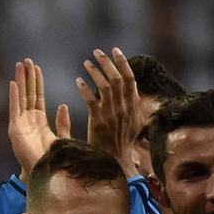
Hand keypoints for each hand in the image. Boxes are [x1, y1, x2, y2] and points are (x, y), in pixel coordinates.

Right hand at [9, 58, 71, 179]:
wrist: (47, 176)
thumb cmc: (55, 162)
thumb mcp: (63, 139)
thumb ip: (63, 123)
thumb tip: (64, 106)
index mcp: (39, 122)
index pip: (38, 97)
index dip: (37, 82)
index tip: (37, 68)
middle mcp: (28, 121)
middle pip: (28, 94)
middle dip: (28, 77)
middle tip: (27, 60)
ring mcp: (20, 125)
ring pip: (21, 98)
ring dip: (20, 81)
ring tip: (20, 65)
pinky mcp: (15, 130)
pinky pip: (15, 108)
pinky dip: (14, 95)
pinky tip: (13, 82)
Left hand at [77, 47, 140, 177]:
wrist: (114, 162)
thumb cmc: (122, 143)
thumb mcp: (134, 123)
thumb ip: (134, 105)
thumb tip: (134, 88)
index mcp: (133, 107)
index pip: (130, 79)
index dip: (123, 63)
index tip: (116, 51)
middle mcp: (124, 108)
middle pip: (118, 78)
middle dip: (108, 62)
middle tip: (97, 52)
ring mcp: (112, 114)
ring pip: (105, 86)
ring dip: (95, 71)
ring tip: (86, 63)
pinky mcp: (98, 121)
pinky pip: (91, 100)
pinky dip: (85, 88)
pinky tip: (79, 81)